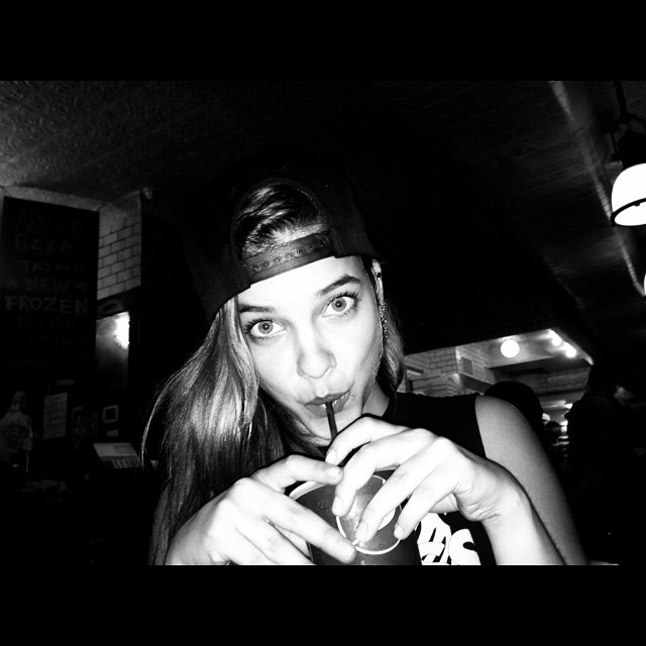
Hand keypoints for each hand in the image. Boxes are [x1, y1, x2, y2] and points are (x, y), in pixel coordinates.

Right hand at [164, 454, 356, 564]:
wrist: (190, 542)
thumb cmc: (236, 526)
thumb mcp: (261, 515)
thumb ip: (288, 523)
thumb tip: (327, 541)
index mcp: (261, 479)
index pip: (290, 466)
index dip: (316, 468)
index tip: (342, 473)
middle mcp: (246, 490)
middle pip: (293, 513)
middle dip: (324, 536)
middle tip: (347, 552)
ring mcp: (231, 511)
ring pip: (276, 545)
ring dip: (301, 563)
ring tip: (318, 572)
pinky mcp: (220, 535)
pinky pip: (256, 560)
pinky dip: (276, 572)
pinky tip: (290, 575)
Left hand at [325, 416, 525, 545]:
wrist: (490, 490)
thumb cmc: (441, 484)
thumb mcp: (409, 474)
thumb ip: (383, 474)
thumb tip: (345, 494)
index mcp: (403, 433)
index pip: (367, 426)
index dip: (344, 441)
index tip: (328, 465)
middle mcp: (418, 436)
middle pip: (374, 452)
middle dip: (351, 482)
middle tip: (339, 509)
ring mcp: (439, 449)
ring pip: (397, 481)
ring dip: (377, 511)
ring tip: (364, 532)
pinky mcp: (457, 467)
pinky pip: (424, 496)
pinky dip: (408, 517)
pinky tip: (399, 531)